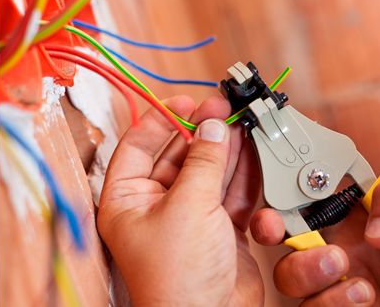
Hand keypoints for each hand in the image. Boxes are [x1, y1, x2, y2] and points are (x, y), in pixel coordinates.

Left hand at [97, 95, 262, 305]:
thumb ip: (203, 161)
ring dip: (226, 151)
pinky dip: (242, 177)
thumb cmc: (178, 277)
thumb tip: (212, 127)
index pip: (137, 146)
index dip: (162, 120)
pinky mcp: (219, 228)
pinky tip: (251, 157)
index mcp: (128, 199)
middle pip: (179, 156)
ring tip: (242, 127)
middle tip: (224, 111)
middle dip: (202, 134)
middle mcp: (156, 205)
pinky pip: (230, 193)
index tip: (187, 102)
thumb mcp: (188, 206)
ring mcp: (190, 216)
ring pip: (209, 172)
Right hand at [251, 171, 379, 305]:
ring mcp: (342, 287)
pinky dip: (328, 302)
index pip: (311, 199)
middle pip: (286, 238)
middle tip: (275, 227)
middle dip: (269, 228)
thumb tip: (371, 227)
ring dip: (303, 268)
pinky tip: (363, 296)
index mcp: (358, 219)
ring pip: (289, 277)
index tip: (282, 186)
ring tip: (341, 266)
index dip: (288, 191)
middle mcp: (343, 251)